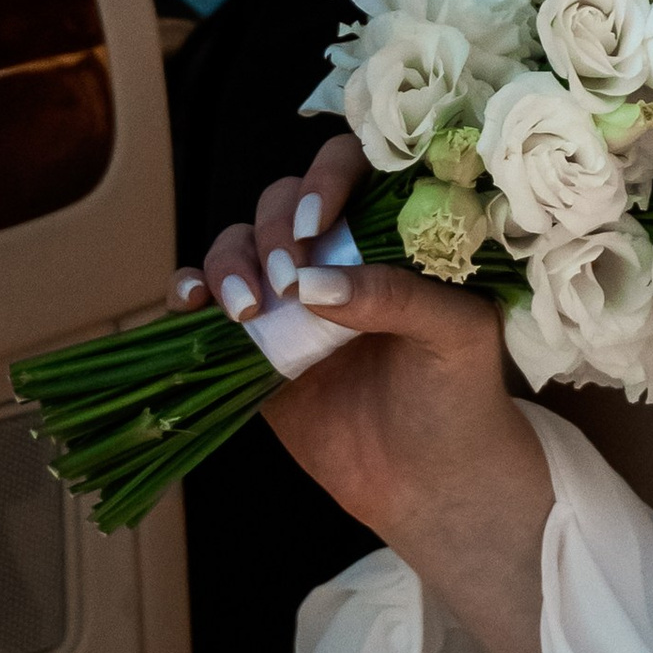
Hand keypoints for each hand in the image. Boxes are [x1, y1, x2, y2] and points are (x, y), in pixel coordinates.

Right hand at [186, 130, 552, 652]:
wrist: (432, 485)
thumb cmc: (461, 396)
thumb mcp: (455, 334)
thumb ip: (394, 296)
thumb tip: (310, 286)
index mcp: (392, 232)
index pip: (352, 167)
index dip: (324, 179)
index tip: (315, 225)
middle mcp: (336, 252)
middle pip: (281, 200)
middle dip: (272, 231)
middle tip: (288, 282)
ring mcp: (292, 297)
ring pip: (239, 243)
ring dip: (230, 261)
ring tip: (249, 311)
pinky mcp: (257, 343)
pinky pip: (210, 300)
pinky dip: (191, 289)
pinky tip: (192, 303)